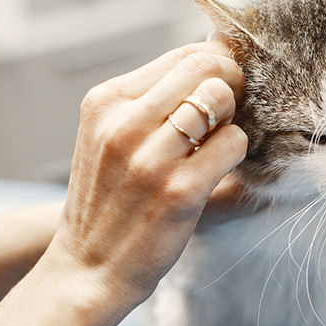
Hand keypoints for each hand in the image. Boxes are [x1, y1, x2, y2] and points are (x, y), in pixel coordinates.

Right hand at [45, 41, 247, 308]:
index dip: (216, 66)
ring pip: (221, 100)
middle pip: (205, 68)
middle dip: (231, 84)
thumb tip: (215, 56)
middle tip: (230, 114)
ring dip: (232, 120)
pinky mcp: (179, 190)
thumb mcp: (110, 137)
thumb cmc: (110, 200)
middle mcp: (123, 123)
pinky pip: (233, 143)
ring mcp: (150, 158)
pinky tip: (220, 170)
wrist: (88, 269)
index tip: (224, 87)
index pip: (182, 56)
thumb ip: (151, 101)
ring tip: (216, 145)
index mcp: (105, 102)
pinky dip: (237, 153)